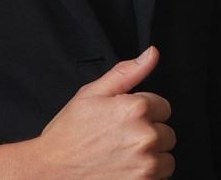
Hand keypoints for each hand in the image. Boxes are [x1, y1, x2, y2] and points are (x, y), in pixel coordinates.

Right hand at [38, 46, 174, 179]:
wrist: (53, 172)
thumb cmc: (70, 134)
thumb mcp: (92, 93)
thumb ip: (127, 72)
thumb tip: (151, 54)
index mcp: (134, 109)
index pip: (163, 107)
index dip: (144, 111)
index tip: (126, 119)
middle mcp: (145, 137)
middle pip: (167, 133)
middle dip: (148, 134)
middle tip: (121, 138)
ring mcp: (147, 166)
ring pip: (166, 158)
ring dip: (151, 158)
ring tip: (123, 156)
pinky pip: (160, 179)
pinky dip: (146, 176)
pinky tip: (124, 170)